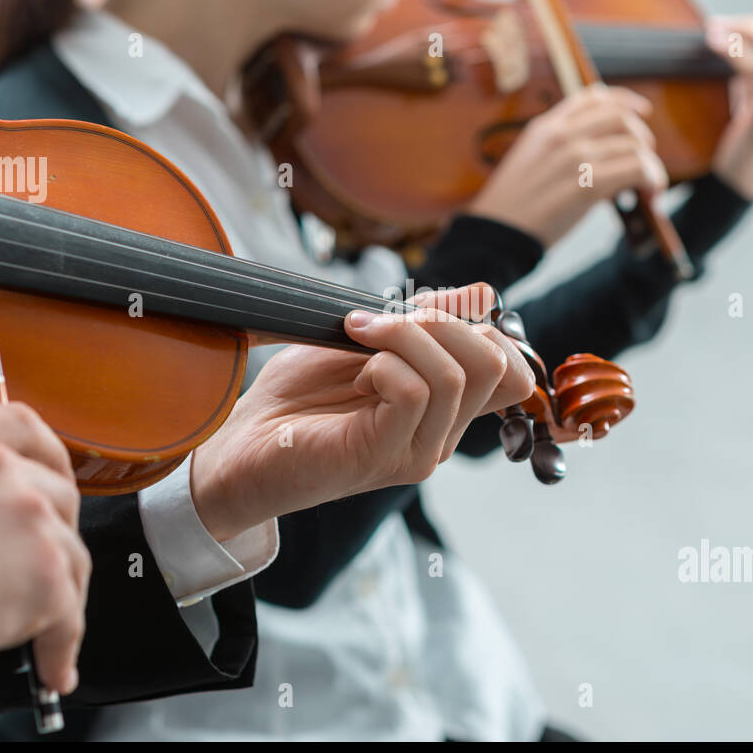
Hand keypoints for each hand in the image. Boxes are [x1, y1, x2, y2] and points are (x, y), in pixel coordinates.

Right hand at [0, 403, 88, 693]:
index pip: (23, 427)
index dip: (47, 457)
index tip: (56, 480)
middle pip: (58, 499)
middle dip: (51, 539)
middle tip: (32, 573)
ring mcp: (30, 515)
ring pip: (70, 555)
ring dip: (58, 596)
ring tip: (37, 631)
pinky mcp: (47, 568)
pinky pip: (69, 611)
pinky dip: (62, 642)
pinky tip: (51, 664)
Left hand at [189, 284, 534, 539]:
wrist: (241, 448)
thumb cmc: (296, 399)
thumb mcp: (365, 343)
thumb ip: (420, 323)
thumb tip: (483, 295)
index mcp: (444, 411)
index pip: (512, 371)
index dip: (477, 323)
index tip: (417, 307)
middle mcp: (441, 436)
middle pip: (496, 365)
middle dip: (442, 320)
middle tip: (382, 318)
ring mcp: (418, 452)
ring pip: (455, 375)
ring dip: (404, 335)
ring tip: (358, 333)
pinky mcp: (385, 458)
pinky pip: (413, 392)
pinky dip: (384, 363)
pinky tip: (355, 370)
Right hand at [468, 84, 669, 246]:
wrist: (497, 234)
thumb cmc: (513, 207)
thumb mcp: (529, 161)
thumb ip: (559, 148)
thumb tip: (601, 152)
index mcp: (545, 127)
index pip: (594, 97)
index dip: (625, 101)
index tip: (642, 112)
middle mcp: (562, 135)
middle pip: (622, 118)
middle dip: (643, 138)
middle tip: (645, 162)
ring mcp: (575, 158)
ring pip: (635, 145)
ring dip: (652, 166)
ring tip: (650, 186)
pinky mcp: (588, 184)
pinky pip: (637, 169)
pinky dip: (652, 180)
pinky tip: (650, 195)